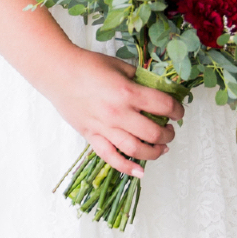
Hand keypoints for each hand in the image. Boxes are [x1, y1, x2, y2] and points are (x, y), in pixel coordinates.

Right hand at [44, 46, 182, 177]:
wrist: (57, 72)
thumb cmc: (87, 65)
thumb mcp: (119, 66)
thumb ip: (139, 78)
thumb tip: (156, 88)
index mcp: (127, 93)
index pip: (163, 106)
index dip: (177, 109)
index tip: (179, 111)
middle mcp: (118, 114)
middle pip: (154, 133)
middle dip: (168, 134)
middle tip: (170, 130)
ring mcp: (104, 128)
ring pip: (136, 150)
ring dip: (154, 152)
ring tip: (161, 148)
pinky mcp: (92, 136)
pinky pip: (111, 157)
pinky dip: (127, 168)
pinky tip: (140, 172)